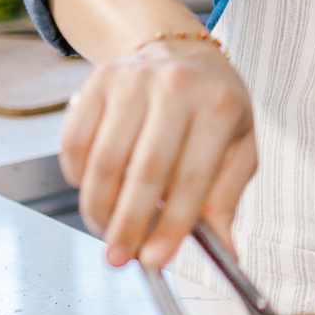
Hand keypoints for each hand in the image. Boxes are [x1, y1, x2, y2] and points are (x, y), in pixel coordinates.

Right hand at [59, 39, 256, 268]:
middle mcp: (175, 88)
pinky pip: (76, 140)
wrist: (181, 53)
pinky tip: (91, 194)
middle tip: (120, 259)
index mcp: (219, 107)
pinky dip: (77, 176)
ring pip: (105, 159)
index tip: (157, 260)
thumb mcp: (238, 148)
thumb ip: (227, 199)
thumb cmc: (214, 109)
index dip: (173, 224)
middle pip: (145, 171)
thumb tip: (226, 253)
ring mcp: (132, 81)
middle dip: (129, 224)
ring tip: (105, 234)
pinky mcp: (97, 81)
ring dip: (99, 207)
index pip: (193, 178)